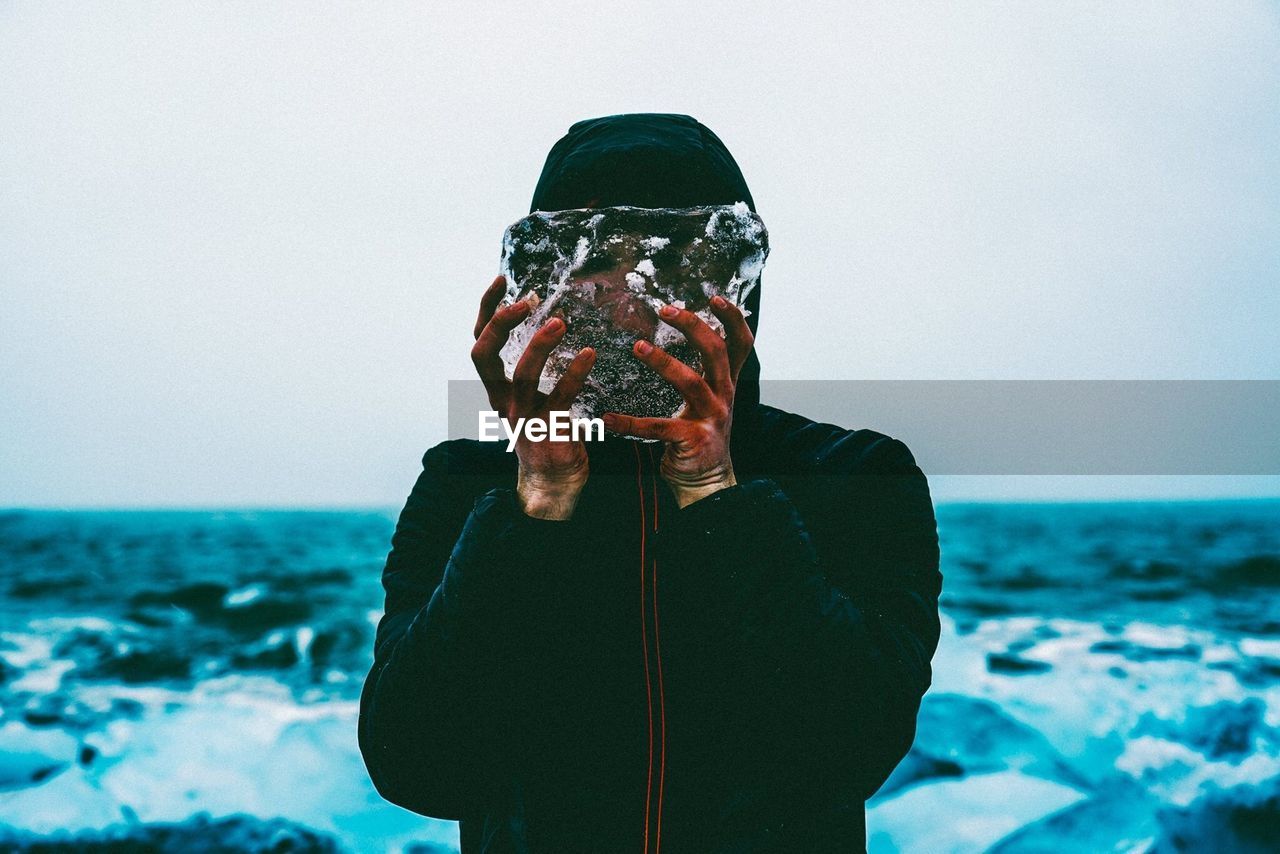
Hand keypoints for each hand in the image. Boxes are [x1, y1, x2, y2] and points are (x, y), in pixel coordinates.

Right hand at [472, 275, 595, 518]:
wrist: (555, 481)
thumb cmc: (546, 431)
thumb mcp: (529, 396)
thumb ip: (530, 367)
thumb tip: (544, 322)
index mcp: (496, 387)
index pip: (480, 340)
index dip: (487, 310)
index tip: (501, 280)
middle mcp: (502, 399)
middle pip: (483, 355)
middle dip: (499, 324)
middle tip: (525, 301)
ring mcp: (523, 416)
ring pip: (522, 375)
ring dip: (539, 345)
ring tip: (560, 322)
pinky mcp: (548, 429)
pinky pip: (561, 397)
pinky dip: (575, 374)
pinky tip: (589, 354)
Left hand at [602, 296, 754, 508]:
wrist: (705, 482)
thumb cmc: (698, 436)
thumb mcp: (709, 400)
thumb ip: (703, 372)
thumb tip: (691, 334)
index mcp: (726, 383)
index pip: (740, 343)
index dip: (732, 318)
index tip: (714, 296)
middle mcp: (724, 396)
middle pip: (716, 352)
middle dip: (693, 326)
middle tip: (665, 309)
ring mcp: (712, 418)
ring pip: (691, 382)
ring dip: (664, 361)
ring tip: (638, 346)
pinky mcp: (694, 440)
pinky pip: (660, 427)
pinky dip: (632, 423)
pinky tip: (609, 419)